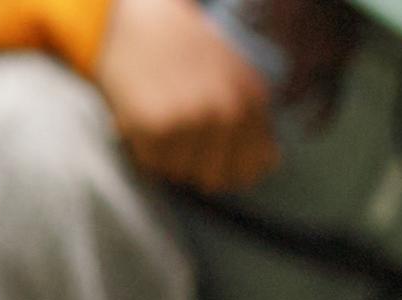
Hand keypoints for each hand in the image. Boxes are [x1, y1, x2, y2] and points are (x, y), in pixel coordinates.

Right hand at [95, 0, 279, 191]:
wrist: (132, 18)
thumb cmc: (183, 51)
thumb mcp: (234, 76)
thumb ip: (254, 120)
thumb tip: (269, 164)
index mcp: (251, 102)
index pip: (253, 168)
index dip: (230, 167)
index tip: (213, 154)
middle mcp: (227, 113)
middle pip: (216, 179)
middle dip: (198, 165)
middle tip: (180, 135)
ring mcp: (193, 120)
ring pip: (183, 173)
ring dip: (169, 156)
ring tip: (161, 119)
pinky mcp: (156, 125)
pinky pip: (153, 163)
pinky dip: (143, 147)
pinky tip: (142, 117)